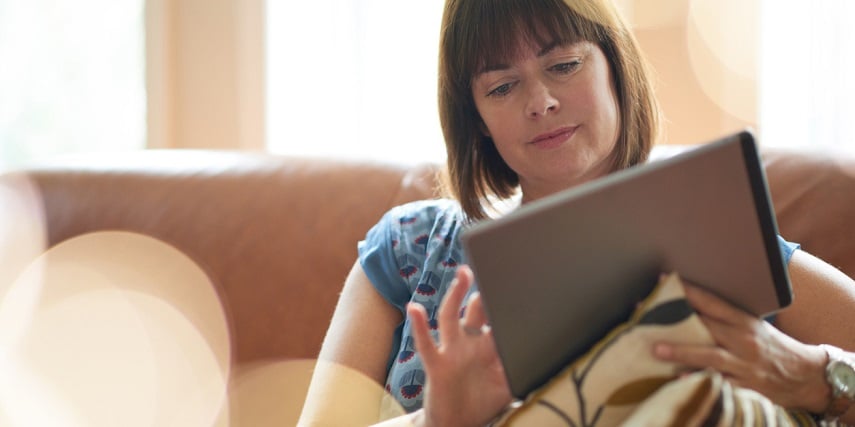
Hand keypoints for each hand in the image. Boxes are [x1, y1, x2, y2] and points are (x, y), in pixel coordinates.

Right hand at [407, 265, 512, 426]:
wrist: (457, 425)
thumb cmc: (483, 401)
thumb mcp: (509, 385)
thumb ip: (523, 369)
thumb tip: (547, 354)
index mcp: (489, 344)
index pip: (499, 316)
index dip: (508, 299)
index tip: (522, 278)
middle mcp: (470, 342)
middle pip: (478, 309)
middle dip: (486, 290)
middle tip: (497, 266)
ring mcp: (452, 350)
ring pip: (452, 316)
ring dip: (456, 294)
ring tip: (464, 273)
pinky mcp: (437, 364)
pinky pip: (427, 343)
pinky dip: (419, 326)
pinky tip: (415, 308)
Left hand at [652, 283, 829, 412]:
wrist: (807, 375)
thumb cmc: (772, 347)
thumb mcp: (753, 326)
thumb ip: (724, 318)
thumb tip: (690, 304)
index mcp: (744, 321)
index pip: (713, 302)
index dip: (688, 291)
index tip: (663, 280)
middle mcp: (743, 340)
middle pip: (706, 326)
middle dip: (675, 320)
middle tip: (645, 314)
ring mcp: (744, 364)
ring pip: (711, 356)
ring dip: (682, 352)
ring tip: (657, 349)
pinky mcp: (746, 386)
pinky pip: (721, 384)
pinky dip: (701, 381)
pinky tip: (681, 379)